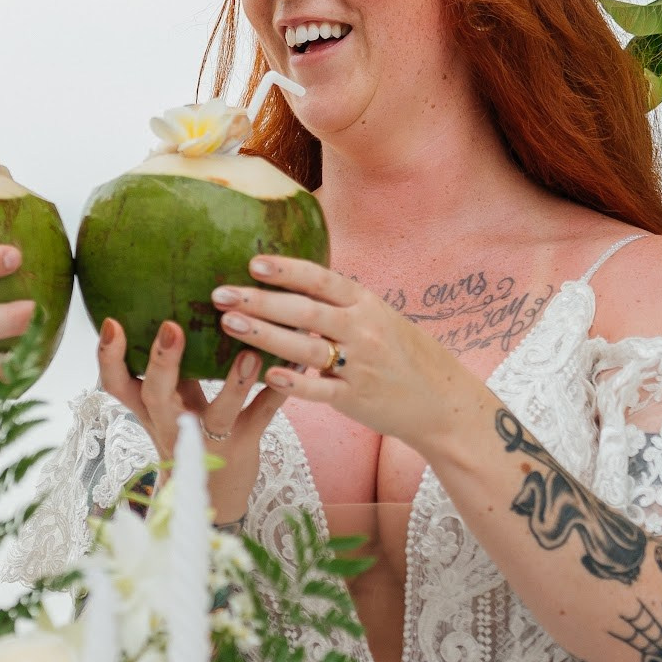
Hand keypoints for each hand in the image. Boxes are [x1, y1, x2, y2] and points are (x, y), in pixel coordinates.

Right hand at [94, 317, 283, 524]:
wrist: (216, 495)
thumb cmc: (190, 435)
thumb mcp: (169, 405)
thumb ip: (170, 370)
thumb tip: (171, 306)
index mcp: (150, 409)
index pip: (117, 384)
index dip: (109, 357)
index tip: (112, 323)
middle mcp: (174, 424)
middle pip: (159, 396)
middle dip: (163, 363)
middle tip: (171, 327)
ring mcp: (210, 438)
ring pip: (218, 413)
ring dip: (233, 383)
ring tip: (248, 353)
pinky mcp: (244, 444)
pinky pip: (262, 416)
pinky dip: (278, 392)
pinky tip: (297, 368)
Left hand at [213, 256, 490, 450]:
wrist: (441, 399)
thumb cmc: (400, 353)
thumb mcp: (377, 316)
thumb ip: (338, 302)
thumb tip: (291, 280)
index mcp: (366, 304)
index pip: (322, 280)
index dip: (288, 270)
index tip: (253, 262)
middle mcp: (364, 330)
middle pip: (306, 311)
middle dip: (260, 301)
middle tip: (220, 294)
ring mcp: (360, 365)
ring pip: (306, 348)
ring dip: (264, 335)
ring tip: (228, 324)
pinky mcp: (356, 398)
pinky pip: (321, 391)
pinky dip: (294, 384)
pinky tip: (267, 376)